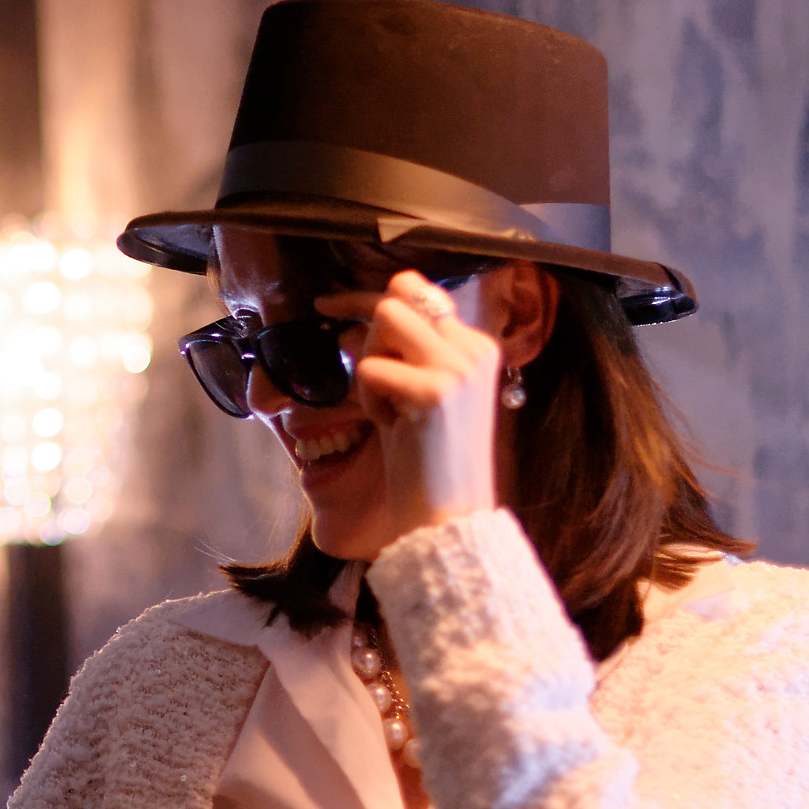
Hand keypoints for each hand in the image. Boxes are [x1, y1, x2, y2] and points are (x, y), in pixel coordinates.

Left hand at [316, 270, 499, 542]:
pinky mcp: (434, 391)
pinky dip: (368, 398)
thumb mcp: (424, 393)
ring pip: (385, 317)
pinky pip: (370, 368)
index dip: (368, 298)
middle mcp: (475, 349)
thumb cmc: (429, 459)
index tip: (330, 305)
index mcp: (478, 347)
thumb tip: (360, 317)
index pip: (418, 290)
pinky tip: (392, 427)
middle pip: (397, 295)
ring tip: (387, 407)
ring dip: (369, 361)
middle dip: (364, 328)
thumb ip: (407, 352)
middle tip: (353, 363)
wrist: (449, 517)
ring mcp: (458, 368)